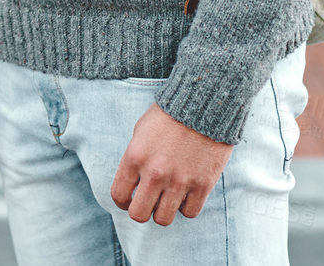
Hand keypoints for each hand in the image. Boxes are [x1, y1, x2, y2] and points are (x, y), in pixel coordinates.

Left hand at [110, 104, 233, 225]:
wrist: (204, 104)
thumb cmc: (170, 114)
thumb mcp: (141, 131)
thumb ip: (135, 159)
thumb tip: (133, 183)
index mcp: (134, 157)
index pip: (118, 196)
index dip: (122, 202)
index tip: (129, 199)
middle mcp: (155, 173)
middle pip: (138, 214)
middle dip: (141, 210)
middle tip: (149, 202)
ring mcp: (179, 181)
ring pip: (163, 219)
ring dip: (163, 210)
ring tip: (168, 197)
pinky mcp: (202, 185)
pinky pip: (189, 213)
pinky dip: (186, 207)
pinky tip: (186, 193)